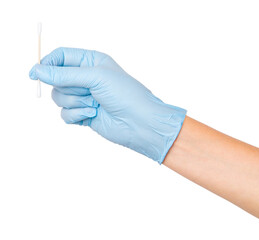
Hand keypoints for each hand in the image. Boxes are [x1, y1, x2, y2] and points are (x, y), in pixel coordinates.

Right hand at [29, 47, 185, 162]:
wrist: (139, 122)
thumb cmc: (125, 94)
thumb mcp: (95, 77)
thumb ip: (65, 74)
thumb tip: (38, 71)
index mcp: (91, 61)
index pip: (61, 56)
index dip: (47, 64)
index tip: (35, 74)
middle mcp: (87, 78)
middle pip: (57, 79)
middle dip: (69, 87)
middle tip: (87, 91)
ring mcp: (84, 96)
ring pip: (59, 97)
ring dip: (75, 102)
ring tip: (94, 104)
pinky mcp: (83, 113)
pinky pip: (65, 114)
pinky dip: (76, 115)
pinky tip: (92, 115)